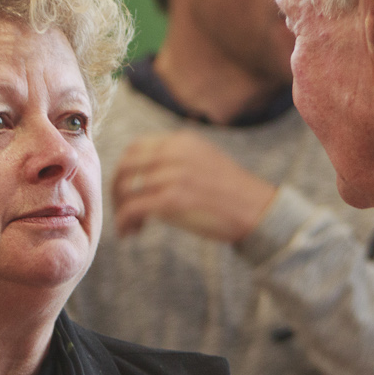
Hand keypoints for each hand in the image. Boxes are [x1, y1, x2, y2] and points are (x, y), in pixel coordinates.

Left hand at [111, 132, 276, 241]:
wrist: (257, 210)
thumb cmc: (232, 193)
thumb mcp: (204, 161)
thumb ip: (176, 161)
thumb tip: (145, 177)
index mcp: (181, 141)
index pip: (136, 148)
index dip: (124, 169)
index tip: (125, 188)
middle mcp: (175, 153)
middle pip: (126, 167)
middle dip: (116, 190)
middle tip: (121, 209)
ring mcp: (174, 175)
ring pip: (127, 189)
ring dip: (121, 210)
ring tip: (130, 226)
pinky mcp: (173, 200)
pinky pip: (133, 208)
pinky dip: (124, 222)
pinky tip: (129, 233)